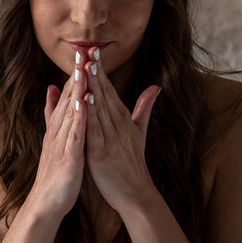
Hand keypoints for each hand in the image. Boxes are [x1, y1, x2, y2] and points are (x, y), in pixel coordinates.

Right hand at [26, 52, 87, 219]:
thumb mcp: (55, 138)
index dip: (76, 73)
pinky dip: (78, 118)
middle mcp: (59, 130)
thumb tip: (52, 88)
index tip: (84, 52)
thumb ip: (53, 113)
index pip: (69, 94)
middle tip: (83, 50)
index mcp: (60, 126)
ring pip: (70, 112)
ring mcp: (62, 142)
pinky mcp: (68, 156)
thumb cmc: (55, 170)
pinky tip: (84, 104)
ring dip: (77, 90)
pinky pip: (74, 134)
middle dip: (76, 74)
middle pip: (68, 98)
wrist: (47, 201)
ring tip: (83, 69)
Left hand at [83, 48, 160, 214]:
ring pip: (100, 106)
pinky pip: (96, 128)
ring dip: (93, 86)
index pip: (110, 89)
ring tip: (86, 66)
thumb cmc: (133, 162)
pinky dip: (91, 113)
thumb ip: (145, 108)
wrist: (136, 193)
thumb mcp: (140, 131)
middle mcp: (118, 124)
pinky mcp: (102, 151)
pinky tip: (86, 98)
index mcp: (123, 118)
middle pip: (105, 93)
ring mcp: (111, 137)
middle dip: (96, 71)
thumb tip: (155, 87)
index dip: (102, 70)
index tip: (93, 50)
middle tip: (89, 49)